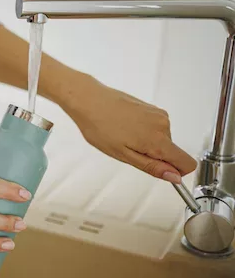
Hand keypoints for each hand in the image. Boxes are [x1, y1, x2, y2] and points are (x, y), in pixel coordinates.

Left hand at [63, 75, 196, 181]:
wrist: (89, 100)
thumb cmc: (99, 126)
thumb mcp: (123, 155)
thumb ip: (152, 167)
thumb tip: (174, 177)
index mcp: (158, 140)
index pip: (187, 163)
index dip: (175, 171)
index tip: (158, 170)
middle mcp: (164, 125)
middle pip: (171, 151)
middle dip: (153, 155)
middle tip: (127, 148)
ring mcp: (159, 114)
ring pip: (162, 139)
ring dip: (146, 142)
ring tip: (123, 135)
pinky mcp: (152, 107)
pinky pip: (156, 127)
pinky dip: (143, 130)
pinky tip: (125, 126)